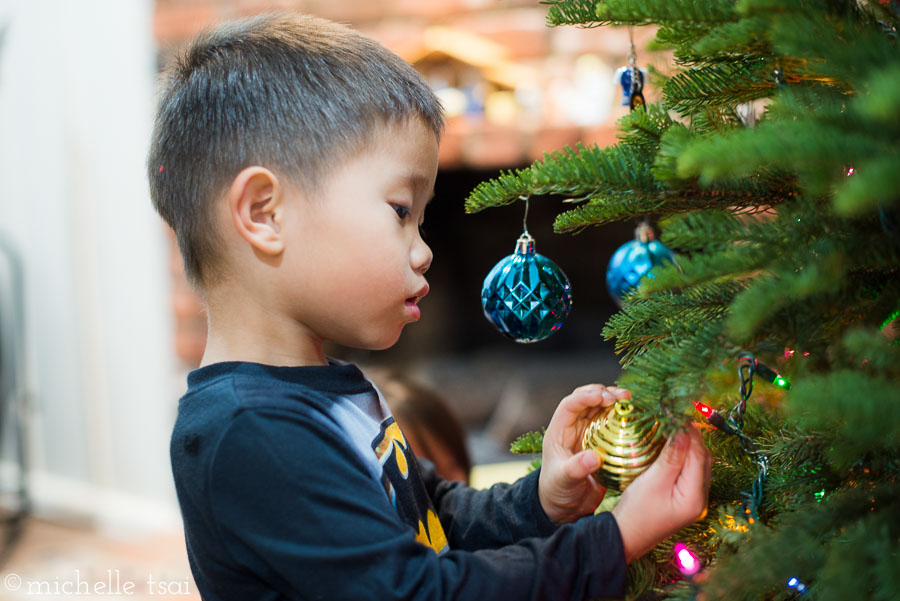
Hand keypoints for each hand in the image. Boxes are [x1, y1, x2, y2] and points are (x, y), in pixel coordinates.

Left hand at [538, 384, 630, 523]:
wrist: (565, 507)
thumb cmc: (557, 491)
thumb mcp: (564, 480)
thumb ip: (577, 468)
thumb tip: (594, 457)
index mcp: (559, 431)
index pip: (570, 404)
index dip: (586, 396)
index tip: (603, 397)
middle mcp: (574, 427)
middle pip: (587, 399)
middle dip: (604, 393)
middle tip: (622, 396)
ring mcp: (589, 433)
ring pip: (601, 408)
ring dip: (615, 401)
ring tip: (631, 401)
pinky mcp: (603, 443)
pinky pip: (613, 424)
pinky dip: (623, 418)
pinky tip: (637, 418)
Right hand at [611, 424, 711, 562]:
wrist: (625, 536)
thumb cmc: (636, 511)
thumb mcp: (653, 480)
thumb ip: (671, 456)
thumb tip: (683, 430)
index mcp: (695, 496)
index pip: (699, 455)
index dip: (691, 432)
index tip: (678, 414)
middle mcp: (700, 499)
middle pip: (703, 459)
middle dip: (692, 438)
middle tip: (675, 419)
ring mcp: (693, 500)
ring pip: (698, 464)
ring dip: (688, 446)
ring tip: (672, 430)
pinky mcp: (684, 499)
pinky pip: (690, 472)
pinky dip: (684, 457)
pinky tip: (671, 448)